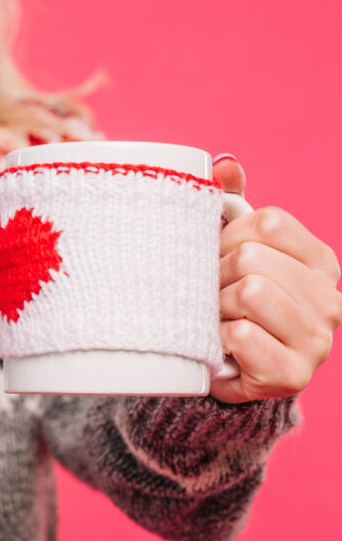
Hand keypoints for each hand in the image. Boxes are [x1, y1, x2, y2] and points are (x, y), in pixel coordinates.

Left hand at [214, 155, 341, 402]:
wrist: (230, 370)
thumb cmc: (230, 301)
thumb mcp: (234, 249)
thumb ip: (232, 203)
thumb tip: (224, 165)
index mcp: (321, 262)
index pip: (269, 222)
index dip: (228, 236)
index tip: (219, 258)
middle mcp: (331, 300)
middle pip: (253, 259)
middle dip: (216, 276)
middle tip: (212, 297)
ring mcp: (317, 341)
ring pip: (248, 294)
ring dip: (215, 308)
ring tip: (217, 319)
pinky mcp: (292, 375)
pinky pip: (240, 337)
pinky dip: (218, 339)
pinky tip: (222, 346)